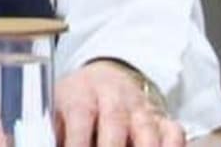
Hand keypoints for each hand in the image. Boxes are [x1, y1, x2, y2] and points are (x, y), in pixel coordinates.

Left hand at [54, 60, 182, 146]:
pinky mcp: (161, 118)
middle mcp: (113, 96)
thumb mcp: (56, 111)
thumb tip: (47, 143)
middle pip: (114, 122)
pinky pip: (173, 133)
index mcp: (82, 93)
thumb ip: (54, 133)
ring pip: (147, 131)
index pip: (80, 115)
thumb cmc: (76, 103)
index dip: (78, 142)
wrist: (103, 80)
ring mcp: (140, 107)